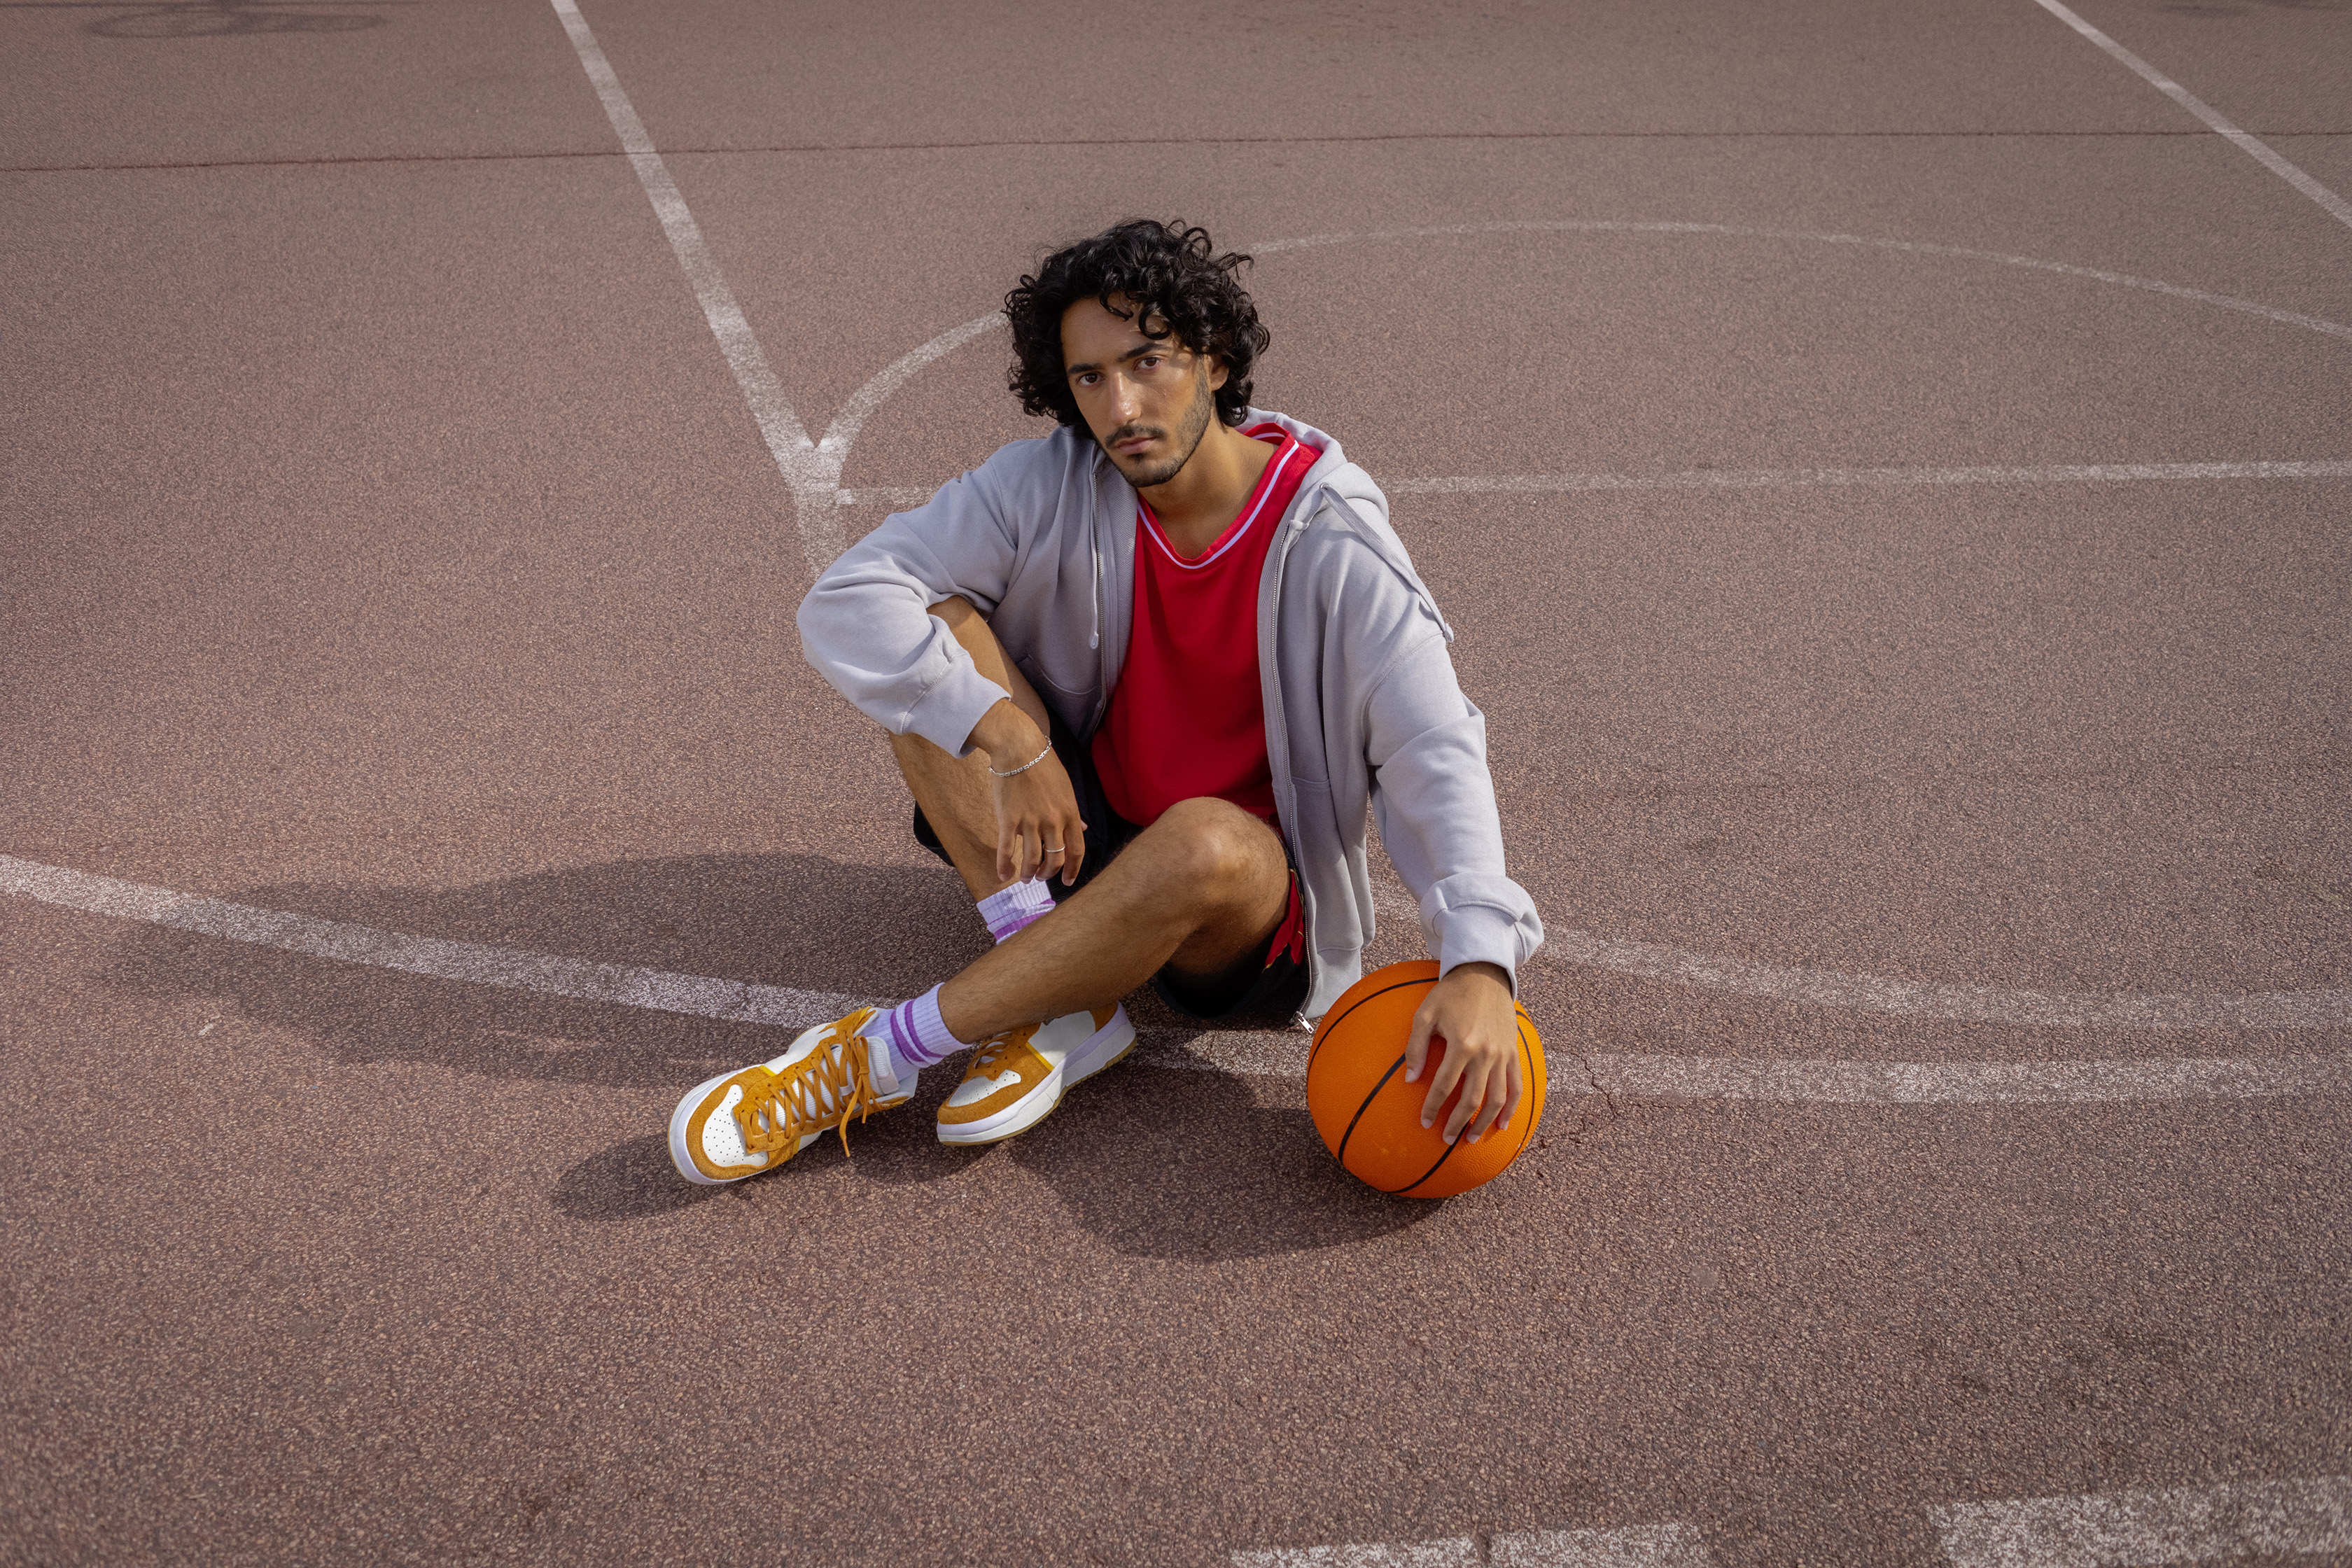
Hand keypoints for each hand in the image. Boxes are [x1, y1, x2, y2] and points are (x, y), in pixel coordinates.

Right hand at [971, 700, 1087, 885]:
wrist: (1019, 748)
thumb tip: (1084, 828)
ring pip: (1033, 859)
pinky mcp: (1009, 819)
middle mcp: (1053, 821)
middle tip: (1041, 877)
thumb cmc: (1044, 766)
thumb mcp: (1067, 788)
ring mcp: (1031, 821)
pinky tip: (1003, 875)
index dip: (1073, 870)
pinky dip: (1004, 866)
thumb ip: (1074, 812)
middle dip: (1049, 873)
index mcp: (1070, 814)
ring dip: (1029, 873)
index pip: (1077, 850)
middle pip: (1055, 858)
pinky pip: (1007, 850)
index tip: (1067, 881)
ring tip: (1025, 877)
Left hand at [1403, 961, 1523, 1143]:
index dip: (1433, 1107)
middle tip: (1447, 1139)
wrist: (1485, 974)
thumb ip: (1415, 1047)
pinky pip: (1516, 1085)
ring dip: (1484, 1122)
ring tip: (1472, 1138)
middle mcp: (1485, 1053)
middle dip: (1458, 1123)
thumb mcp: (1425, 1014)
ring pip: (1497, 1098)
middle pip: (1472, 1099)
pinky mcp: (1514, 1052)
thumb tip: (1409, 1080)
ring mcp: (1503, 1054)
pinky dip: (1511, 1107)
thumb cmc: (1450, 993)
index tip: (1425, 1122)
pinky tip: (1503, 1124)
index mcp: (1461, 1043)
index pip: (1444, 1086)